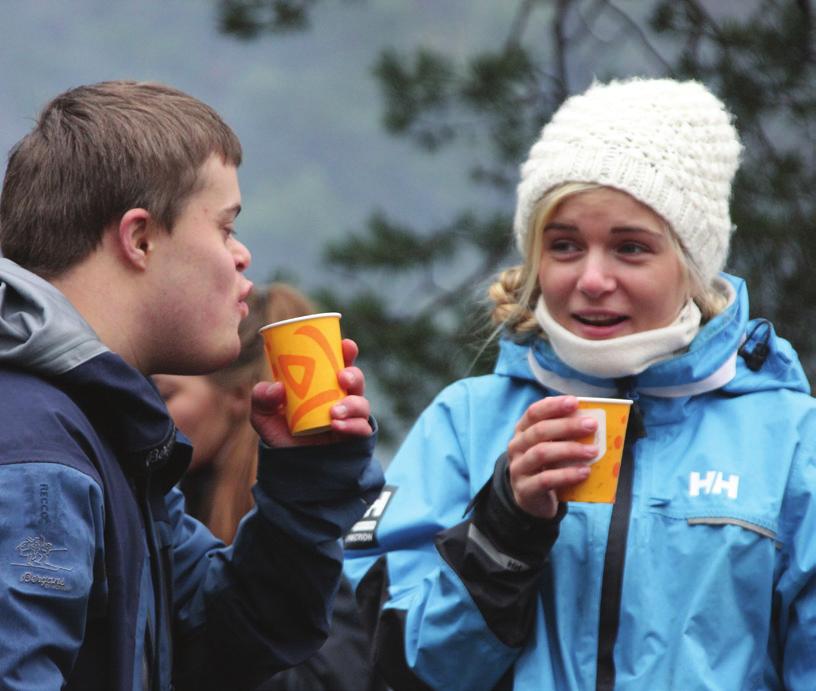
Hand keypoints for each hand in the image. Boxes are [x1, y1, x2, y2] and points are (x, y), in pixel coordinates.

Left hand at [250, 338, 371, 446]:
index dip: (346, 352)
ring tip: (335, 412)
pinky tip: (338, 426)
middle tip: (341, 378)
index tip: (345, 345)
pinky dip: (353, 425)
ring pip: (362, 403)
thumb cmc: (281, 434)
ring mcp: (349, 418)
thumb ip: (262, 398)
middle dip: (353, 375)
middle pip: (356, 380)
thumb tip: (277, 387)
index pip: (339, 363)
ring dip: (352, 404)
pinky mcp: (353, 437)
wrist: (290, 466)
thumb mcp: (263, 415)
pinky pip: (362, 428)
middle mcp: (339, 398)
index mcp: (323, 385)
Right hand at [507, 395, 597, 518]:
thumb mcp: (552, 447)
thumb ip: (564, 434)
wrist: (532, 499)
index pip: (533, 412)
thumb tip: (591, 419)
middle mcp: (516, 447)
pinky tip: (584, 472)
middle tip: (591, 425)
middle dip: (567, 426)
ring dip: (570, 449)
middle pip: (539, 431)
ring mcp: (518, 468)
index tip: (575, 402)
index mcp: (522, 431)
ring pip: (542, 453)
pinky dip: (567, 474)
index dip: (553, 406)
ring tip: (593, 451)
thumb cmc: (547, 466)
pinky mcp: (525, 490)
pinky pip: (546, 479)